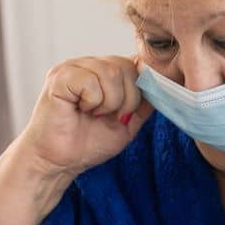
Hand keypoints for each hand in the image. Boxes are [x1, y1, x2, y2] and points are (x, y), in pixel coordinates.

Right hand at [16, 56, 152, 178]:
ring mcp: (73, 67)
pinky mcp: (59, 77)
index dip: (141, 87)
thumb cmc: (88, 142)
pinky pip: (90, 81)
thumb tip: (165, 83)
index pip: (136, 63)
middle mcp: (89, 64)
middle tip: (109, 116)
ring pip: (111, 72)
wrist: (59, 161)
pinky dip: (92, 102)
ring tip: (93, 114)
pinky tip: (79, 110)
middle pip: (127, 66)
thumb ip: (145, 102)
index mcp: (105, 72)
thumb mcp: (129, 122)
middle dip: (128, 99)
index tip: (129, 112)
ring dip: (110, 102)